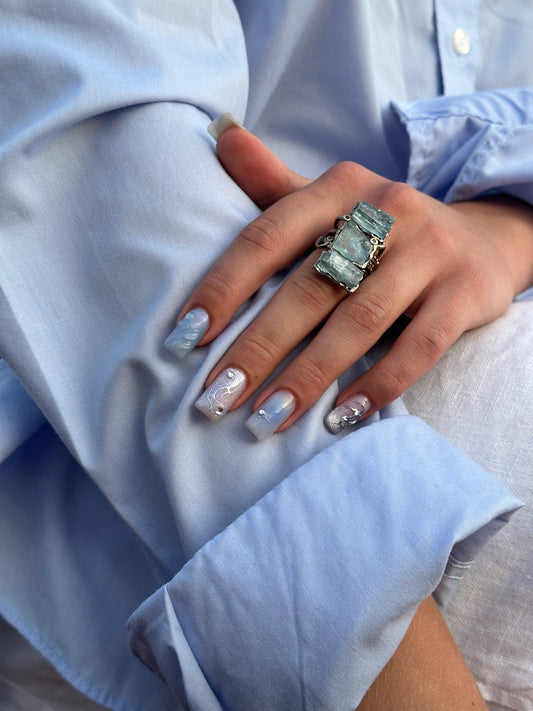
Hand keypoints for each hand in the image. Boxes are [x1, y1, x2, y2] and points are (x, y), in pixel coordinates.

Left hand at [168, 122, 532, 437]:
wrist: (479, 238)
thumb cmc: (384, 230)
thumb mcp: (333, 199)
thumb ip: (274, 183)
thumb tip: (218, 135)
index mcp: (340, 187)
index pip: (266, 236)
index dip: (222, 288)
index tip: (183, 340)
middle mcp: (386, 211)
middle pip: (309, 287)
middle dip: (257, 348)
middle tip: (215, 398)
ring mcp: (430, 251)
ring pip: (360, 322)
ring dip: (308, 378)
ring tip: (266, 420)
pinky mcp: (465, 291)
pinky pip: (420, 346)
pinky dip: (379, 385)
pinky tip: (340, 420)